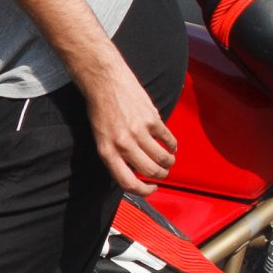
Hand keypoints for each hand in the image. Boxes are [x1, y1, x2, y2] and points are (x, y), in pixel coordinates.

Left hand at [83, 53, 177, 190]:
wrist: (104, 81)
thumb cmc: (100, 108)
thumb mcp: (100, 137)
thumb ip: (116, 155)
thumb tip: (134, 171)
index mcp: (108, 152)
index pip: (128, 183)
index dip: (143, 191)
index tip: (151, 189)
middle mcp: (123, 144)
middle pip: (150, 171)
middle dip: (161, 176)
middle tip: (163, 174)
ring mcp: (139, 131)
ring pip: (162, 158)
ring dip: (169, 163)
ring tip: (169, 161)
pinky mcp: (152, 118)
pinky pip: (168, 139)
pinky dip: (173, 146)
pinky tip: (171, 146)